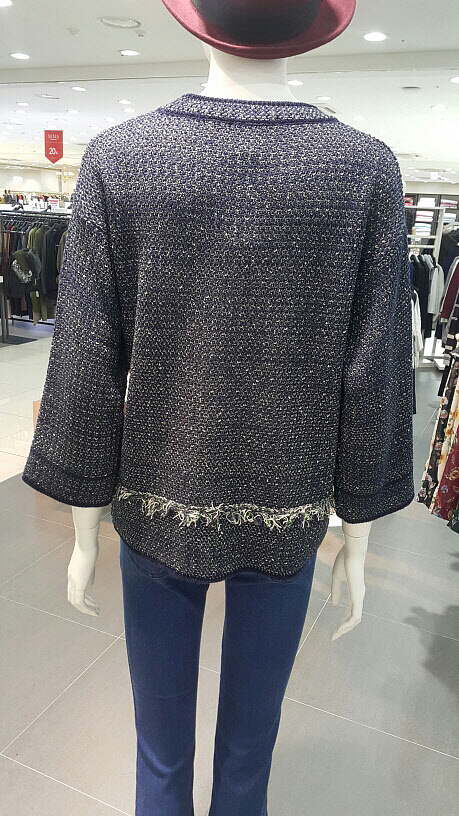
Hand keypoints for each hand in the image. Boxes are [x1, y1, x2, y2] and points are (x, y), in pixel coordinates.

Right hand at [330, 521, 369, 640]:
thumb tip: (335, 605)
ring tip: (336, 634)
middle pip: (354, 618)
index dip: (343, 620)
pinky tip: (341, 628)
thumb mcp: (336, 578)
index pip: (350, 611)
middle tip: (334, 636)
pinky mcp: (358, 596)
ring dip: (346, 628)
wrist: (352, 552)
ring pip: (355, 619)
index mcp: (354, 592)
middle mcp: (359, 596)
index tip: (335, 628)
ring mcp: (359, 597)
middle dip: (344, 628)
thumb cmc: (344, 561)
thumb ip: (336, 591)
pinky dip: (348, 624)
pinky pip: (355, 615)